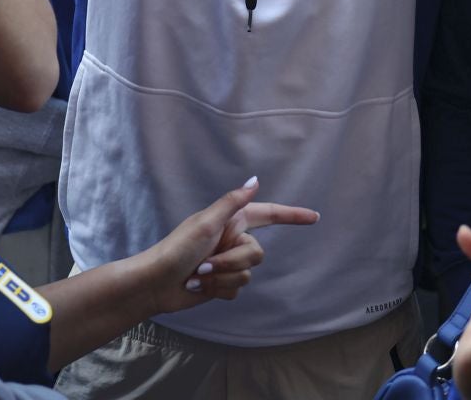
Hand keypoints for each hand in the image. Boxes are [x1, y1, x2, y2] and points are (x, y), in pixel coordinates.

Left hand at [137, 177, 319, 316]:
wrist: (156, 284)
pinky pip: (236, 289)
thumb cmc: (176, 249)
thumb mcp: (206, 222)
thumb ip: (233, 203)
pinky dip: (217, 290)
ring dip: (221, 278)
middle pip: (256, 253)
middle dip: (231, 263)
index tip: (314, 217)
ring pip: (246, 274)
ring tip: (198, 276)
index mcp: (231, 220)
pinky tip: (198, 287)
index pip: (269, 214)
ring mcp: (227, 261)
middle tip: (205, 263)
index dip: (292, 215)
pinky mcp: (222, 283)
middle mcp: (232, 238)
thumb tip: (255, 180)